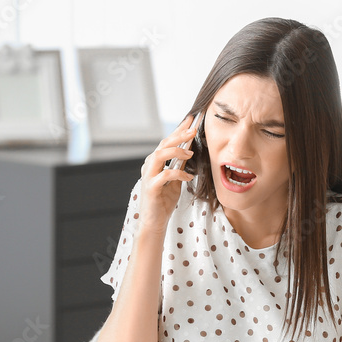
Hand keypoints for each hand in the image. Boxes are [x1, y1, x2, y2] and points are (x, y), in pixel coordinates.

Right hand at [138, 114, 199, 234]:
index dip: (178, 130)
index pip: (167, 141)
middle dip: (179, 135)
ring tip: (191, 152)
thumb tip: (189, 150)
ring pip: (159, 155)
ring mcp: (148, 176)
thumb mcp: (175, 179)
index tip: (191, 120)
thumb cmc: (164, 200)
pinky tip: (188, 176)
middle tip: (194, 129)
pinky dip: (178, 173)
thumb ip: (179, 165)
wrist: (155, 221)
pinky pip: (164, 175)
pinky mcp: (150, 187)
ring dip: (176, 151)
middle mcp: (149, 165)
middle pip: (163, 144)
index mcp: (155, 162)